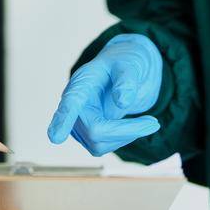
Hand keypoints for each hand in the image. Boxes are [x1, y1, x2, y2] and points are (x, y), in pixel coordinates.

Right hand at [47, 34, 163, 155]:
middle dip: (126, 130)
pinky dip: (124, 138)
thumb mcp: (130, 63)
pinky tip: (133, 125)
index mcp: (82, 83)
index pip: (71, 103)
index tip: (56, 137)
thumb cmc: (124, 63)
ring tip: (147, 121)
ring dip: (127, 136)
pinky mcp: (87, 135)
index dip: (62, 120)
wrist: (126, 71)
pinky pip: (104, 146)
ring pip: (99, 144)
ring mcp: (78, 123)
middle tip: (154, 122)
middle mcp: (74, 105)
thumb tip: (122, 101)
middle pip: (94, 130)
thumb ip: (127, 79)